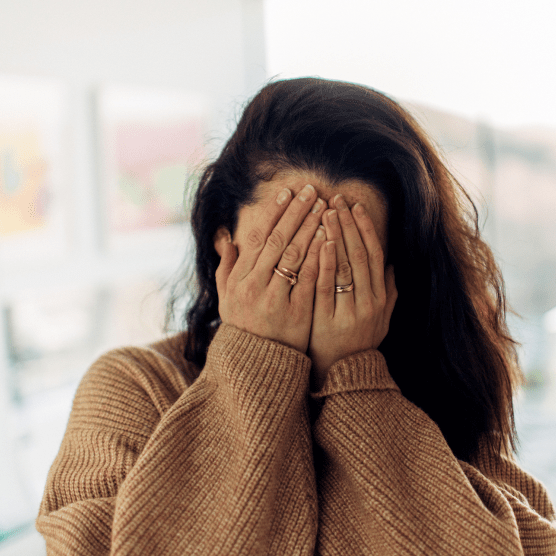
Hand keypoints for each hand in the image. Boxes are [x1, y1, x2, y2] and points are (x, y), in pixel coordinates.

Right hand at [215, 184, 326, 352]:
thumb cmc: (243, 327)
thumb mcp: (227, 298)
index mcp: (239, 278)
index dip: (274, 213)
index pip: (258, 236)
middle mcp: (254, 285)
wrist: (255, 364)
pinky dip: (318, 256)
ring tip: (324, 208)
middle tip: (311, 191)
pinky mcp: (295, 312)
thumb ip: (226, 267)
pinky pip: (308, 278)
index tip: (287, 193)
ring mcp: (274, 298)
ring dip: (310, 228)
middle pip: (277, 240)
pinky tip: (329, 238)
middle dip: (296, 213)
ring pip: (293, 255)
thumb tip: (226, 237)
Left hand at [309, 194, 397, 386]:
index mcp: (379, 297)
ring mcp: (350, 311)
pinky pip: (328, 286)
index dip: (365, 228)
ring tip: (325, 211)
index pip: (374, 255)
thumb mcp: (381, 319)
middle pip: (360, 255)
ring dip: (336, 236)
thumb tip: (394, 265)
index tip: (354, 206)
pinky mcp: (330, 320)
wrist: (344, 376)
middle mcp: (369, 302)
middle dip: (348, 224)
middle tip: (336, 199)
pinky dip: (325, 262)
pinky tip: (320, 242)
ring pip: (345, 266)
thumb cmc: (359, 344)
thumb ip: (389, 292)